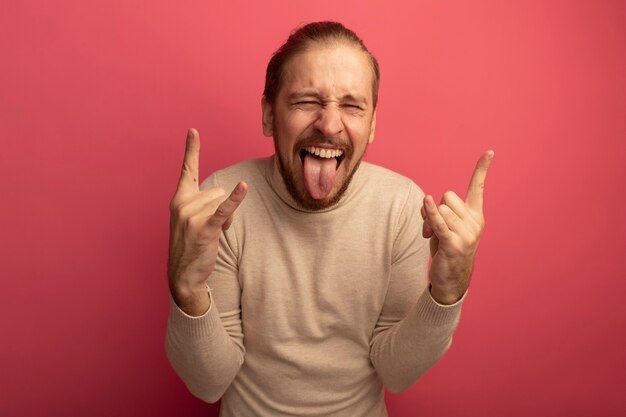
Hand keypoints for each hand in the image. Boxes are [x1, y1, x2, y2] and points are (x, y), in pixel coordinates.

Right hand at [168, 128, 246, 314]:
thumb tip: (225, 197)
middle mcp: (183, 204)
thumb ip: (203, 202)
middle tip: (208, 227)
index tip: (193, 131)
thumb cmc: (190, 245)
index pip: (187, 170)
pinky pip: (224, 209)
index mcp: (179, 199)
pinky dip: (235, 199)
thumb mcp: (191, 219)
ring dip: (224, 219)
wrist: (182, 276)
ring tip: (210, 234)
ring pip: (223, 203)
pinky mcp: (205, 228)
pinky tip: (243, 187)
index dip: (191, 150)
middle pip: (217, 191)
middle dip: (219, 208)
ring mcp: (192, 216)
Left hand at [420, 150, 493, 303]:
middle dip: (436, 208)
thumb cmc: (447, 250)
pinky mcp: (453, 244)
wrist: (451, 280)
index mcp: (476, 216)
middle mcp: (475, 223)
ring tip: (433, 237)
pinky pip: (439, 222)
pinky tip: (426, 201)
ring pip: (440, 210)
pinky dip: (431, 212)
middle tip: (436, 228)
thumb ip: (438, 212)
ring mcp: (466, 234)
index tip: (489, 152)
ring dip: (429, 221)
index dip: (482, 169)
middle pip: (448, 197)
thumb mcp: (445, 228)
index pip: (478, 188)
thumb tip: (427, 202)